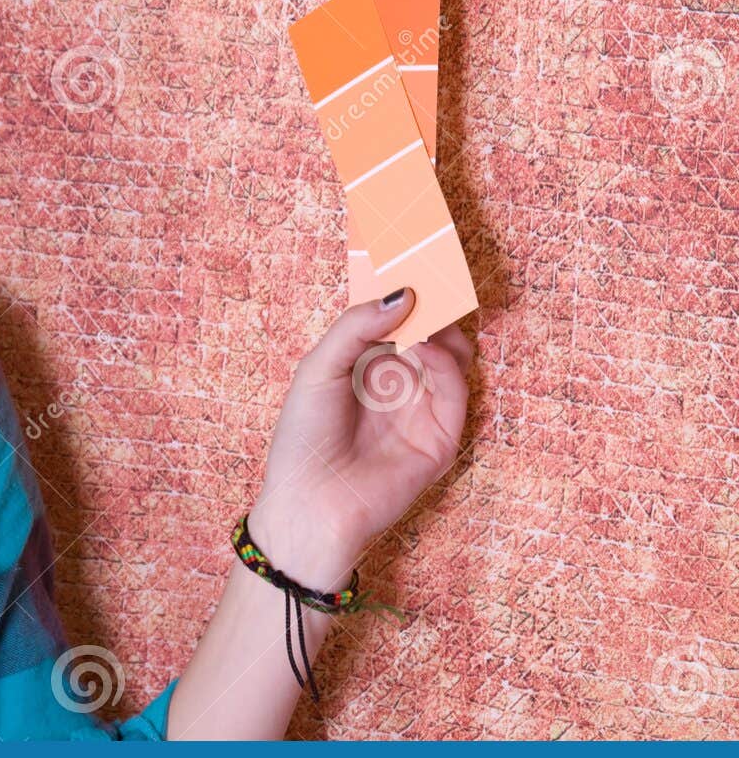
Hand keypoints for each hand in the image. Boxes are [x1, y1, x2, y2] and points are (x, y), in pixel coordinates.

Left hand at [249, 289, 473, 591]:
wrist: (310, 502)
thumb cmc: (303, 438)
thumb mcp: (319, 368)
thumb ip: (356, 327)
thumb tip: (403, 294)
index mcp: (365, 365)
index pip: (396, 321)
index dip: (405, 292)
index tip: (413, 255)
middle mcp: (398, 384)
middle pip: (431, 333)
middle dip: (434, 304)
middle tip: (433, 270)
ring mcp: (422, 409)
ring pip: (452, 357)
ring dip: (442, 329)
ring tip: (423, 313)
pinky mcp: (441, 438)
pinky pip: (455, 391)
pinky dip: (445, 363)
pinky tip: (424, 346)